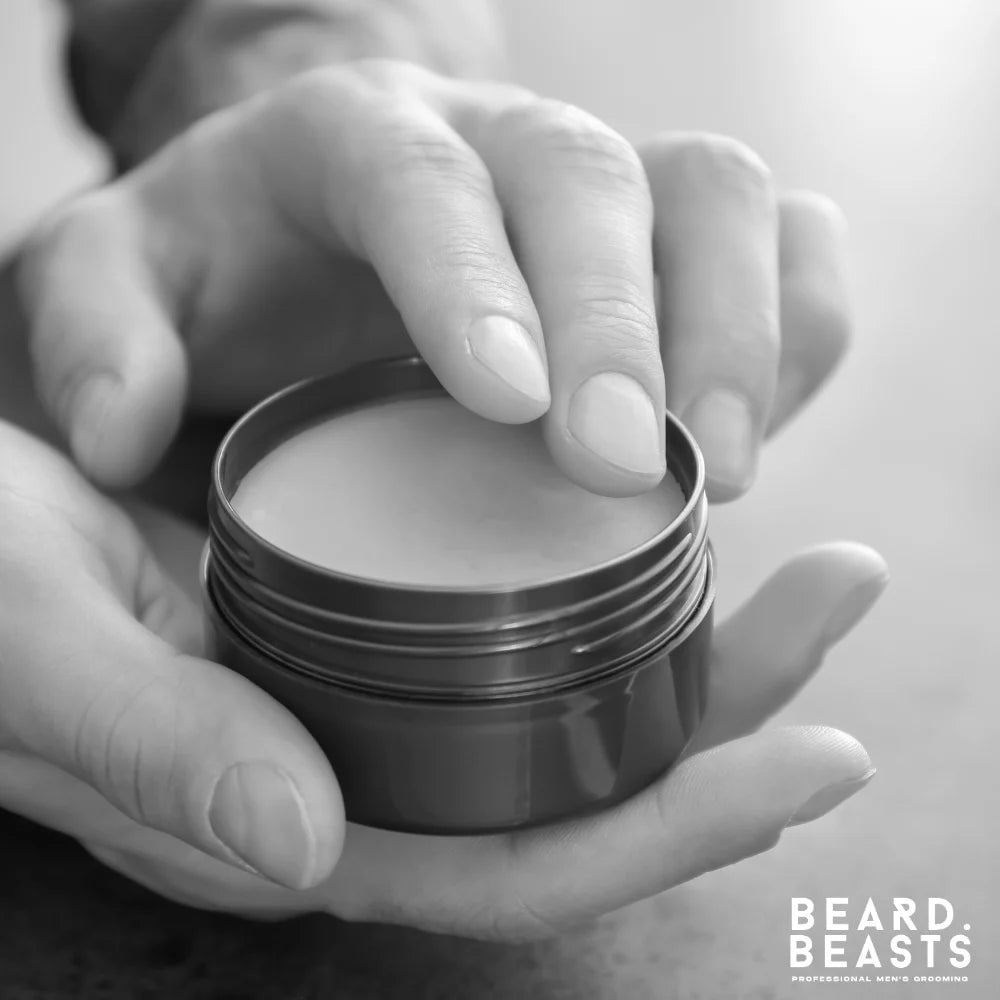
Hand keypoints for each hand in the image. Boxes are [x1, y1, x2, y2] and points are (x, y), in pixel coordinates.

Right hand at [0, 456, 887, 937]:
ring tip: (799, 573)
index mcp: (287, 820)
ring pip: (558, 715)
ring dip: (692, 651)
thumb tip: (303, 845)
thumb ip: (155, 746)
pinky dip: (602, 605)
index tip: (815, 752)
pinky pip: (511, 646)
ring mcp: (359, 712)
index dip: (671, 826)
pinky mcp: (357, 638)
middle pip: (576, 790)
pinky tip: (661, 550)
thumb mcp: (42, 648)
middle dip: (731, 722)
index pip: (516, 866)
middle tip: (843, 596)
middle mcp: (345, 781)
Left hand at [18, 60, 847, 498]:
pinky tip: (754, 424)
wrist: (310, 249)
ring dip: (739, 336)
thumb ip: (92, 337)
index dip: (478, 283)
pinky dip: (797, 329)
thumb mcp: (108, 291)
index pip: (425, 180)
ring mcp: (601, 188)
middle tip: (628, 468)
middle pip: (600, 180)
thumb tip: (123, 431)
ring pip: (722, 203)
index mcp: (352, 140)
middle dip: (627, 327)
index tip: (517, 410)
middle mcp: (497, 145)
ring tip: (717, 475)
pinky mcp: (668, 243)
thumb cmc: (220, 275)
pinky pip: (781, 249)